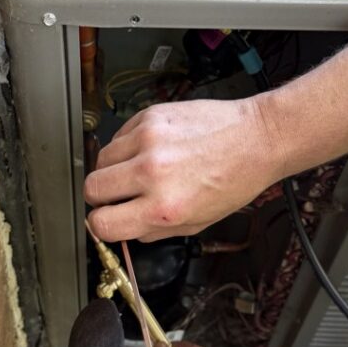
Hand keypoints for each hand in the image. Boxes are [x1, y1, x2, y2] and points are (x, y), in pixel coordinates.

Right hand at [84, 96, 283, 241]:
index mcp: (164, 207)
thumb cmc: (234, 180)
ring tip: (137, 170)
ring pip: (100, 160)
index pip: (102, 223)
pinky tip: (150, 149)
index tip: (107, 219)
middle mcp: (152, 173)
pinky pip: (118, 136)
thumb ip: (154, 230)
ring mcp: (148, 141)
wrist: (256, 138)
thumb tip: (124, 229)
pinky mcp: (149, 117)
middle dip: (101, 197)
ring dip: (112, 169)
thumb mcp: (197, 223)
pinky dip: (127, 146)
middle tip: (119, 195)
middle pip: (91, 188)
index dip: (102, 224)